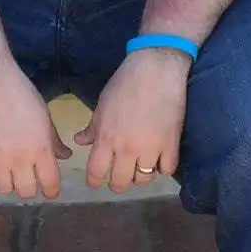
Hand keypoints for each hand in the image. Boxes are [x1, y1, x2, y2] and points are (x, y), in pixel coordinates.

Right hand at [0, 62, 71, 201]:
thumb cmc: (21, 94)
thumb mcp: (44, 116)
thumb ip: (54, 141)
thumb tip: (65, 156)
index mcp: (40, 149)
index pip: (49, 183)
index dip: (51, 191)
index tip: (49, 191)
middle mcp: (19, 159)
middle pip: (26, 191)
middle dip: (30, 187)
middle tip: (28, 178)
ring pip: (4, 189)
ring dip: (9, 183)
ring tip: (9, 171)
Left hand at [75, 50, 187, 192]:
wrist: (156, 69)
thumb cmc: (125, 83)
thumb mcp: (103, 105)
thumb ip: (92, 127)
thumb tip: (79, 141)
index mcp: (106, 138)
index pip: (96, 172)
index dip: (94, 181)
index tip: (96, 181)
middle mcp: (127, 148)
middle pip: (120, 182)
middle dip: (117, 182)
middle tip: (119, 175)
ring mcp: (151, 148)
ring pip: (144, 179)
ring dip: (140, 176)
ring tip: (140, 167)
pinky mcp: (171, 144)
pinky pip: (167, 170)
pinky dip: (162, 168)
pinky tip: (159, 159)